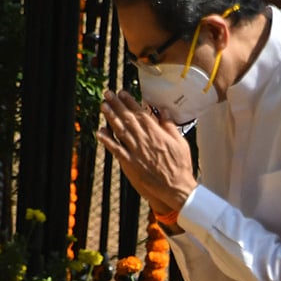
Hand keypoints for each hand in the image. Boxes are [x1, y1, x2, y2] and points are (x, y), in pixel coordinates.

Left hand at [97, 90, 197, 216]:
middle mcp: (144, 139)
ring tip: (103, 105)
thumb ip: (170, 126)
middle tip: (107, 93)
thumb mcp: (180, 142)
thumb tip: (164, 111)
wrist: (176, 187)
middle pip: (127, 118)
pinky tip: (99, 132)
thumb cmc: (180, 165)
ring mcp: (135, 151)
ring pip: (120, 130)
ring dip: (110, 117)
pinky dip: (107, 140)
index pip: (140, 113)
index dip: (130, 101)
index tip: (122, 92)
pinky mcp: (130, 163)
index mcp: (156, 133)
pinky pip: (116, 149)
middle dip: (116, 104)